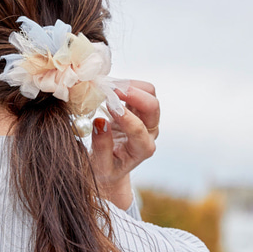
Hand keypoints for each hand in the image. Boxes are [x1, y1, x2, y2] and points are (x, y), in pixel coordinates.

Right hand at [91, 80, 159, 208]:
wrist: (110, 164)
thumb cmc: (105, 168)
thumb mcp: (100, 166)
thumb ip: (101, 146)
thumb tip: (100, 123)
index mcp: (143, 149)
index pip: (139, 129)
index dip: (125, 116)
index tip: (107, 105)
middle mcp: (150, 132)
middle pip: (152, 106)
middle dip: (133, 94)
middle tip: (111, 89)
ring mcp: (146, 118)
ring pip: (149, 93)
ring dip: (131, 86)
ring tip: (109, 85)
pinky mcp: (138, 108)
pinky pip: (140, 89)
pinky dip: (125, 84)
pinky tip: (109, 86)